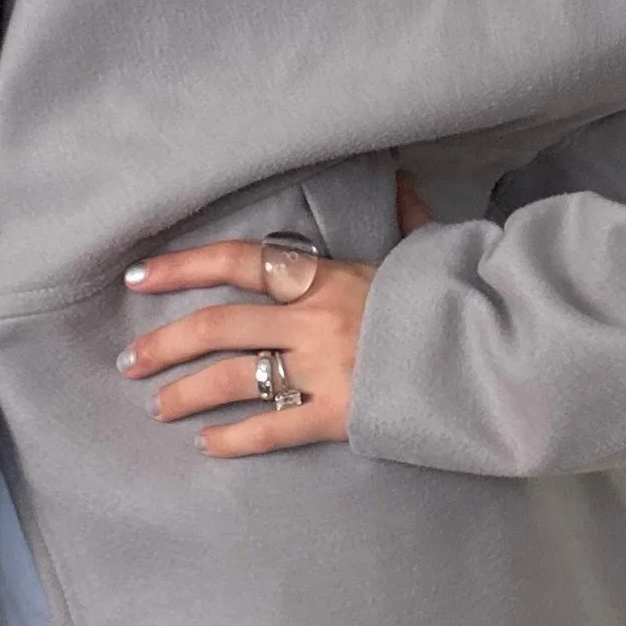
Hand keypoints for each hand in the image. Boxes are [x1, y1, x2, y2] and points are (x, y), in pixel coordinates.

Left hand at [115, 167, 434, 457]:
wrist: (494, 352)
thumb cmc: (456, 299)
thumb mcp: (425, 251)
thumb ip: (404, 218)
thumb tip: (403, 180)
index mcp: (327, 277)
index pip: (238, 262)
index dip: (182, 266)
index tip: (138, 276)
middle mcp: (314, 320)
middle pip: (219, 327)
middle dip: (166, 344)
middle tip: (130, 361)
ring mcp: (323, 369)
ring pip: (234, 379)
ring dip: (187, 394)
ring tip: (158, 407)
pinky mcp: (339, 415)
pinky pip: (273, 427)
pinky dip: (235, 438)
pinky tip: (208, 445)